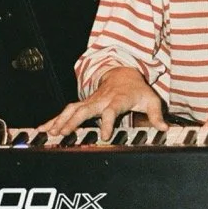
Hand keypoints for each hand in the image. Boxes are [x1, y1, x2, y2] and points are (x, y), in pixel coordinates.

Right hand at [38, 67, 165, 140]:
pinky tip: (42, 130)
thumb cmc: (136, 90)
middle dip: (73, 122)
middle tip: (64, 134)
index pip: (111, 111)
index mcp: (117, 100)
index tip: (105, 135)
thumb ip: (156, 115)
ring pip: (71, 110)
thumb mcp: (150, 100)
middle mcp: (100, 100)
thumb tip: (164, 128)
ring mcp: (89, 102)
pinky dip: (53, 120)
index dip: (108, 123)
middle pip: (85, 110)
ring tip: (49, 134)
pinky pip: (66, 111)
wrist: (123, 73)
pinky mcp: (82, 104)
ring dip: (59, 121)